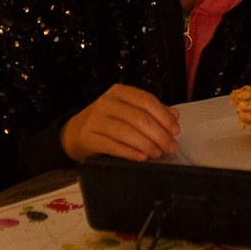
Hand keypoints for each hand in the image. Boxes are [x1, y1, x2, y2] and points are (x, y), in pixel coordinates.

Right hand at [60, 84, 179, 162]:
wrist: (75, 132)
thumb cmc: (107, 121)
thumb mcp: (127, 110)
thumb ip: (151, 111)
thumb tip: (174, 115)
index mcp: (119, 92)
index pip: (146, 100)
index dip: (164, 116)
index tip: (175, 130)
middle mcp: (106, 102)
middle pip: (139, 118)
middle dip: (159, 134)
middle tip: (170, 146)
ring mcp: (96, 119)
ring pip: (127, 132)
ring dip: (147, 145)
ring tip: (158, 153)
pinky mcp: (89, 136)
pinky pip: (114, 146)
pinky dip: (131, 153)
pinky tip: (142, 157)